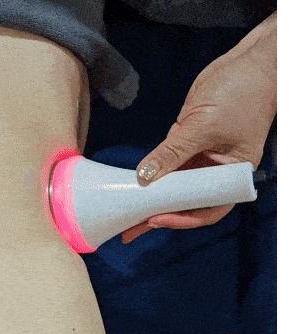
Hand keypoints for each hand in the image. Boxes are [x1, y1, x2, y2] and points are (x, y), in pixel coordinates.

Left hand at [122, 13, 275, 243]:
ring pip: (171, 184)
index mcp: (231, 173)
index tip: (154, 220)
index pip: (206, 208)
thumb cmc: (243, 93)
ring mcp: (199, 155)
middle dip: (157, 215)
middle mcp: (215, 169)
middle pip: (184, 201)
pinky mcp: (185, 139)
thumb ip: (172, 152)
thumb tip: (144, 177)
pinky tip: (131, 186)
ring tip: (124, 213)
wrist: (250, 62)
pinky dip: (149, 174)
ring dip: (149, 198)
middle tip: (129, 230)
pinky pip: (165, 163)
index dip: (180, 218)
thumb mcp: (203, 126)